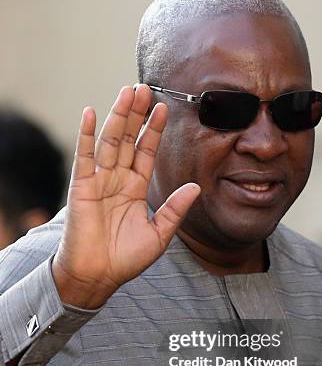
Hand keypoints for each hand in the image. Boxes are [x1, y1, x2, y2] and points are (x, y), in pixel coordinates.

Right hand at [52, 85, 199, 307]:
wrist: (98, 276)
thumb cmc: (125, 259)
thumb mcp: (159, 234)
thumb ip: (175, 210)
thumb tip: (196, 188)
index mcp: (135, 189)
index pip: (146, 152)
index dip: (154, 131)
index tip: (164, 109)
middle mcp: (117, 180)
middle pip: (128, 139)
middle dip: (137, 114)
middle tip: (144, 88)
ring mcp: (99, 181)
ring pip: (110, 141)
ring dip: (119, 116)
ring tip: (128, 92)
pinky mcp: (81, 187)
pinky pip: (84, 157)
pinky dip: (87, 135)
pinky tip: (92, 113)